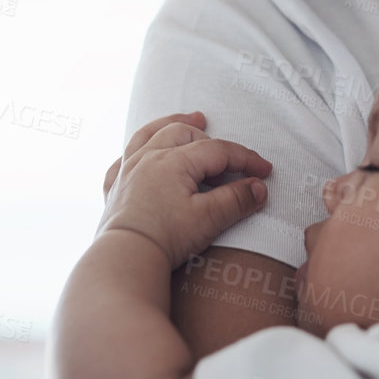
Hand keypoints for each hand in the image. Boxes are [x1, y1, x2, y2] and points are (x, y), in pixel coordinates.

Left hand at [100, 111, 272, 268]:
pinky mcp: (115, 189)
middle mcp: (149, 158)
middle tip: (226, 152)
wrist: (124, 259)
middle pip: (183, 133)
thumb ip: (236, 200)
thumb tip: (258, 188)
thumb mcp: (209, 219)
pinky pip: (122, 161)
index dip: (245, 159)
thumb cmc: (165, 237)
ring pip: (149, 134)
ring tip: (187, 119)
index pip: (218, 151)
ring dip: (170, 124)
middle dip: (208, 138)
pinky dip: (134, 153)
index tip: (264, 170)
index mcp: (175, 161)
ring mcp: (128, 171)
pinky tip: (139, 157)